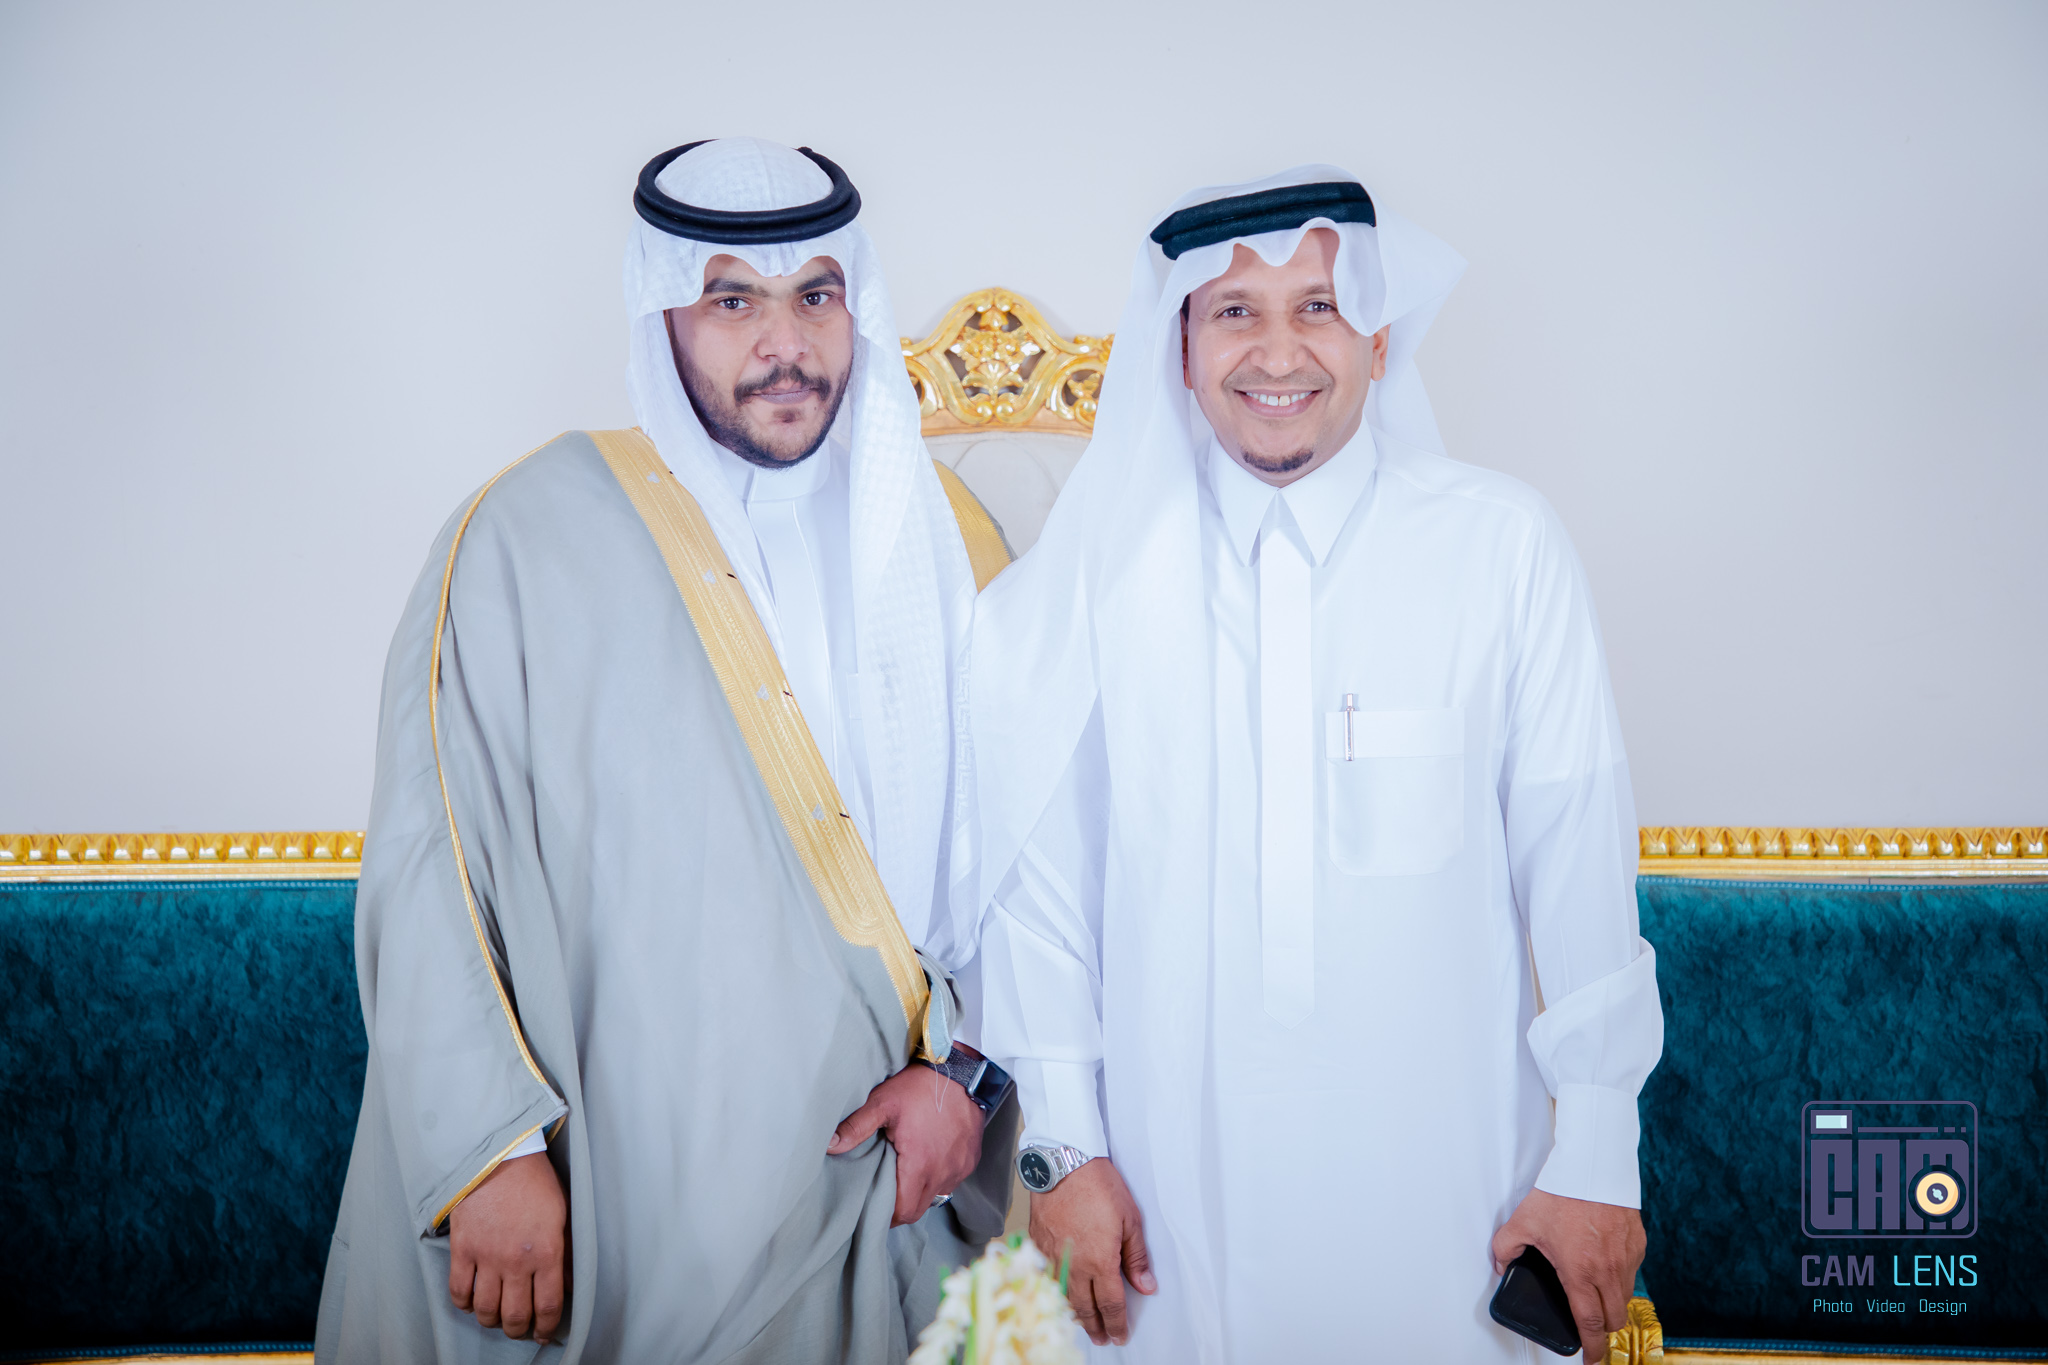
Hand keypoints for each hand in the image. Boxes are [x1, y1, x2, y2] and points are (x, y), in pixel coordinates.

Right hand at [448, 1152, 567, 1342]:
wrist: (500, 1156)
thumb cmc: (535, 1183)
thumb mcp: (563, 1216)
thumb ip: (566, 1253)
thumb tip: (571, 1283)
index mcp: (547, 1252)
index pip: (547, 1305)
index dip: (546, 1327)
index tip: (543, 1333)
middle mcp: (516, 1260)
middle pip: (515, 1315)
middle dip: (518, 1330)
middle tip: (519, 1328)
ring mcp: (487, 1256)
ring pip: (486, 1310)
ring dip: (491, 1321)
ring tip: (496, 1318)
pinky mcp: (463, 1248)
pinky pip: (459, 1291)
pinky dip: (464, 1304)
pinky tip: (472, 1302)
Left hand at [828, 1064, 982, 1225]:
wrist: (961, 1070)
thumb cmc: (920, 1087)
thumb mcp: (883, 1103)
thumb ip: (855, 1127)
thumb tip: (829, 1145)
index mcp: (920, 1165)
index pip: (904, 1212)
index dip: (887, 1215)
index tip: (875, 1206)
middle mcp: (943, 1173)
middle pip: (919, 1209)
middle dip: (901, 1207)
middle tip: (886, 1193)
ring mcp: (960, 1167)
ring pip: (936, 1195)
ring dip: (920, 1191)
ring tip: (906, 1172)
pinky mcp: (970, 1160)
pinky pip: (952, 1179)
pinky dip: (938, 1176)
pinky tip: (928, 1158)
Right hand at [1029, 1158, 1155, 1345]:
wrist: (1063, 1163)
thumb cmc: (1099, 1186)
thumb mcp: (1130, 1219)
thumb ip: (1136, 1257)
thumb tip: (1146, 1285)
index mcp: (1100, 1261)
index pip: (1111, 1304)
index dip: (1117, 1323)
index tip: (1120, 1335)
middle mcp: (1074, 1265)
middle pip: (1085, 1307)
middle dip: (1096, 1326)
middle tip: (1103, 1338)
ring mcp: (1053, 1256)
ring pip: (1063, 1296)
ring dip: (1075, 1314)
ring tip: (1083, 1323)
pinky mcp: (1038, 1244)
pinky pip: (1046, 1278)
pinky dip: (1055, 1292)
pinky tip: (1060, 1295)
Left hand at [1490, 1188, 1644, 1361]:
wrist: (1592, 1166)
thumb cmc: (1561, 1192)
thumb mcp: (1522, 1221)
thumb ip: (1505, 1248)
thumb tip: (1502, 1265)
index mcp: (1580, 1273)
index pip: (1591, 1325)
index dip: (1592, 1349)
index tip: (1591, 1359)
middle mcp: (1608, 1271)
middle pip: (1614, 1319)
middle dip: (1602, 1327)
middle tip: (1589, 1323)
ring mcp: (1627, 1259)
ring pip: (1626, 1297)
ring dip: (1612, 1302)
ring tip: (1595, 1291)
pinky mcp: (1638, 1245)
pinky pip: (1633, 1272)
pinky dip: (1621, 1276)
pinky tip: (1604, 1263)